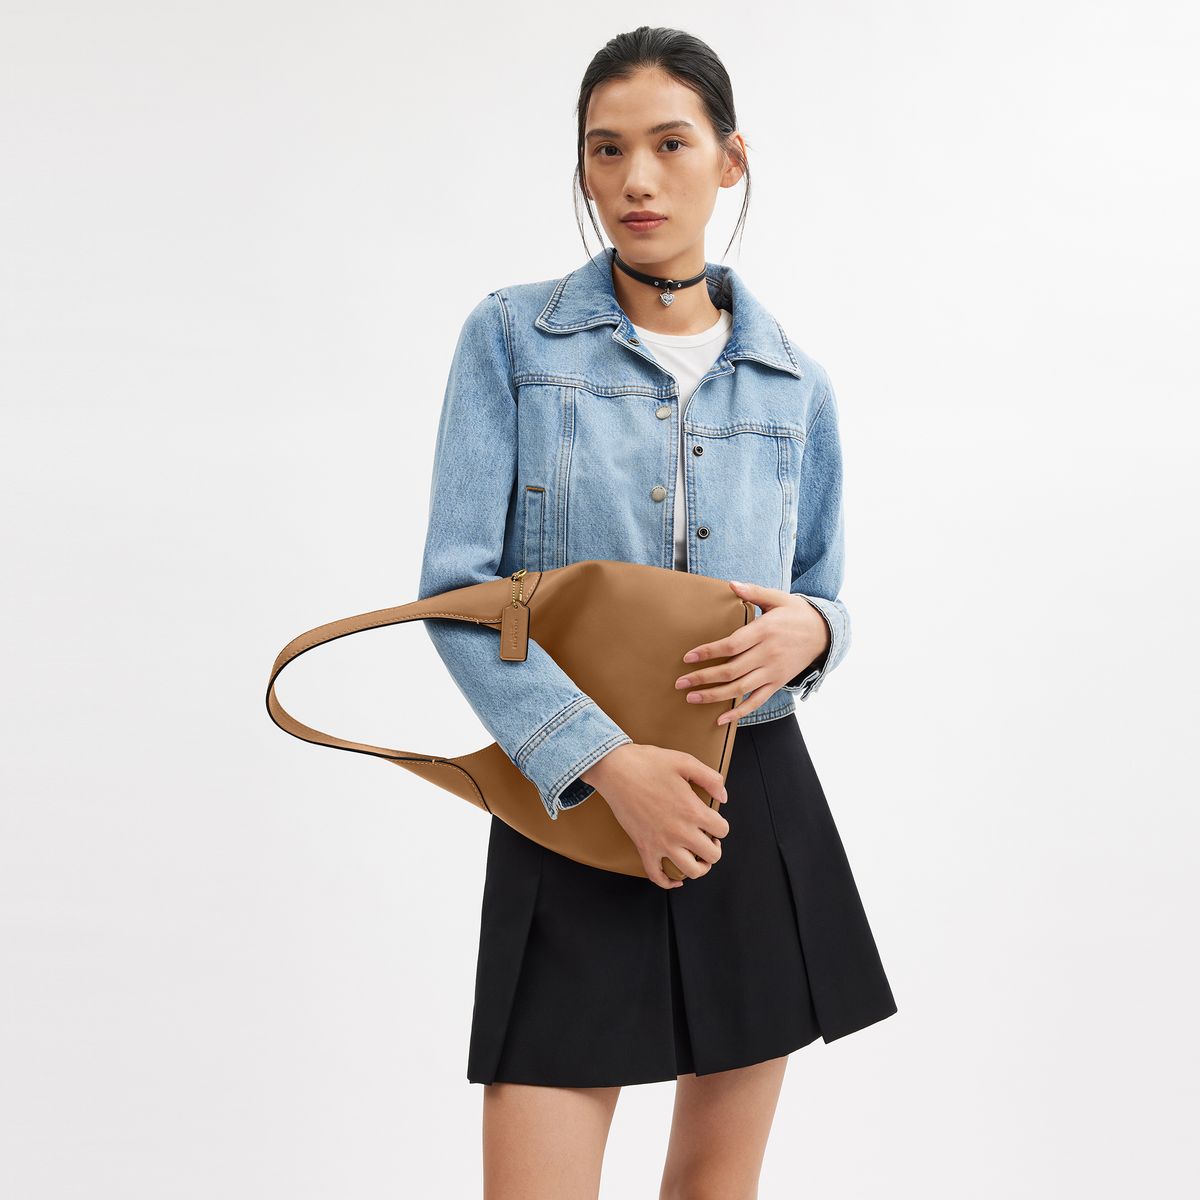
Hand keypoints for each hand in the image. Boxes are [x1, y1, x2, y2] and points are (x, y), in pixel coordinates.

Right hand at [580, 743, 729, 889]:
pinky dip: (668, 882)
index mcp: (692, 811)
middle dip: (714, 847)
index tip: (714, 820)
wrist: (615, 769)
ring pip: (690, 871)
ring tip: (696, 856)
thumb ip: (711, 778)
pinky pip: (657, 876)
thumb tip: (723, 797)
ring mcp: (661, 843)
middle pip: (712, 855)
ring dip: (699, 867)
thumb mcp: (685, 761)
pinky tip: (675, 878)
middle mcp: (680, 832)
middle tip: (707, 837)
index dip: (721, 825)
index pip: (722, 830)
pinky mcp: (644, 847)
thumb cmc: (648, 763)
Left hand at [676, 580, 830, 726]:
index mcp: (764, 631)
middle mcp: (768, 654)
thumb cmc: (796, 613)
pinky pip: (757, 701)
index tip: (688, 658)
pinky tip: (721, 719)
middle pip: (731, 670)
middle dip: (703, 678)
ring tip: (692, 698)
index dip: (708, 652)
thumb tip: (731, 584)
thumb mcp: (777, 598)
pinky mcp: (777, 683)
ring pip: (740, 688)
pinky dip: (739, 712)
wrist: (824, 633)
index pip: (731, 645)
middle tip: (680, 683)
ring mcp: (773, 671)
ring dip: (714, 696)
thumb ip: (753, 592)